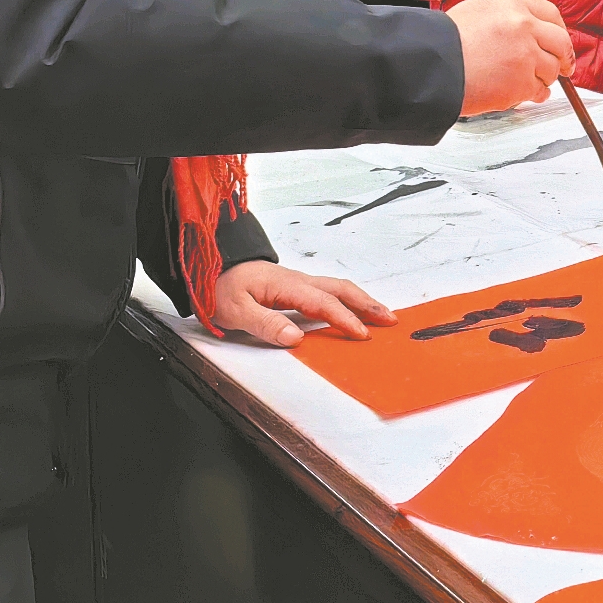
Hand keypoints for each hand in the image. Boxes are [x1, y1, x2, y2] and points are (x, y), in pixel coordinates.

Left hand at [210, 260, 394, 345]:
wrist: (212, 265)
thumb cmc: (222, 286)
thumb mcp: (235, 310)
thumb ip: (266, 324)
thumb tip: (295, 337)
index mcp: (287, 286)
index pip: (324, 304)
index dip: (345, 320)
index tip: (361, 335)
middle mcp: (298, 281)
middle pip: (342, 290)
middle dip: (368, 304)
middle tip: (389, 320)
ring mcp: (299, 282)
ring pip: (338, 288)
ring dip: (362, 300)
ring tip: (380, 314)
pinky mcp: (295, 287)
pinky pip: (329, 291)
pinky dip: (349, 299)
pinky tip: (352, 309)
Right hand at [448, 0, 575, 115]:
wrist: (429, 66)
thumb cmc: (444, 42)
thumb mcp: (478, 12)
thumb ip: (509, 19)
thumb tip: (532, 34)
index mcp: (512, 3)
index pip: (551, 13)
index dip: (558, 30)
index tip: (559, 39)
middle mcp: (523, 25)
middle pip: (560, 41)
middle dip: (564, 56)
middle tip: (564, 66)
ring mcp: (526, 54)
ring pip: (552, 68)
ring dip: (545, 77)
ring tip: (529, 80)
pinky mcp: (523, 81)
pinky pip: (540, 90)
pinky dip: (536, 93)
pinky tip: (528, 93)